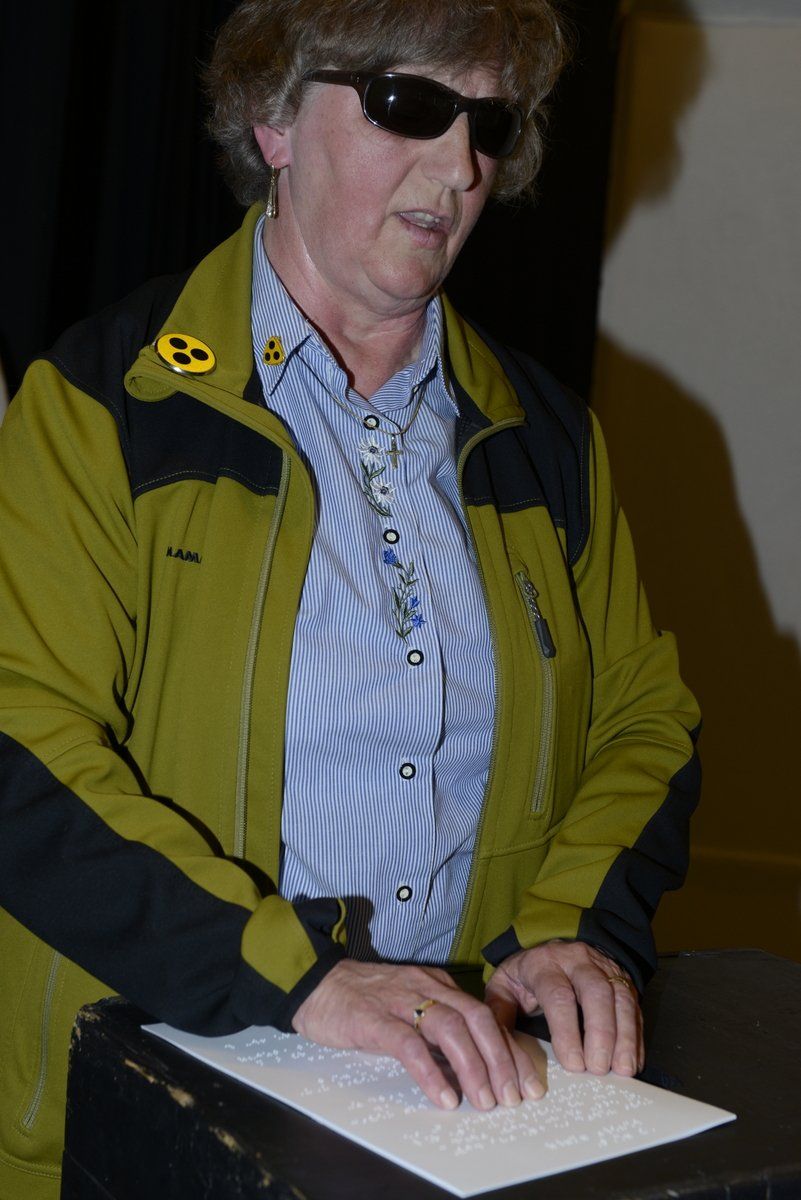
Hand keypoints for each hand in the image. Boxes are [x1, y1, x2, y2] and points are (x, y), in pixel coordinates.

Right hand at [292, 959, 544, 1109]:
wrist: (314, 982)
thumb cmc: (363, 1000)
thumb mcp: (408, 1006)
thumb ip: (435, 1029)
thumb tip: (469, 1068)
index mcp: (437, 984)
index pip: (483, 1014)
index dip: (508, 1048)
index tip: (525, 1082)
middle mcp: (424, 987)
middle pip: (475, 1018)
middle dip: (500, 1058)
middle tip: (513, 1096)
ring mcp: (398, 1001)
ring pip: (448, 1027)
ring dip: (473, 1066)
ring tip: (485, 1100)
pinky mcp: (371, 1019)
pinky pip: (407, 1044)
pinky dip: (430, 1072)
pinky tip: (444, 1097)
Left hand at [484, 941, 643, 1076]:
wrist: (553, 947)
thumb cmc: (526, 975)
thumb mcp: (504, 987)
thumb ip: (500, 1016)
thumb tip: (497, 1052)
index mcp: (545, 964)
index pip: (558, 995)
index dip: (567, 1031)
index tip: (572, 1064)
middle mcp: (578, 961)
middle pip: (596, 993)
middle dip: (601, 1033)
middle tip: (598, 1069)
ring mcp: (605, 969)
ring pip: (621, 998)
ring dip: (624, 1036)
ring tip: (622, 1070)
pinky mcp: (623, 981)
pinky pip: (634, 1007)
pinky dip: (635, 1036)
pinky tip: (632, 1061)